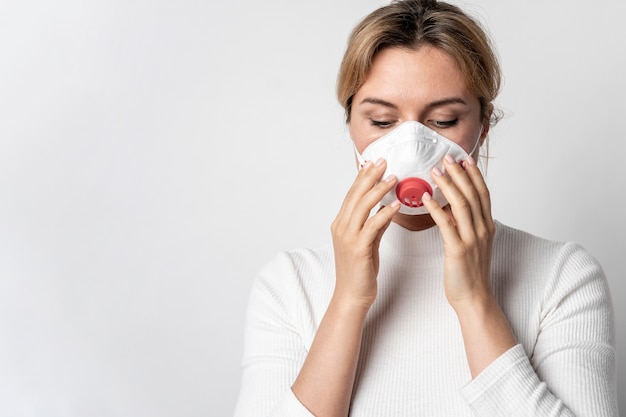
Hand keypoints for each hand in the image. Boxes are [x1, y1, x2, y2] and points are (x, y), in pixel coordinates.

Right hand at [331, 158, 399, 309]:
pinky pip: (372, 225)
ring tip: (394, 177)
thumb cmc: (359, 271)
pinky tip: (396, 205)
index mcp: (341, 224)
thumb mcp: (368, 243)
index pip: (352, 194)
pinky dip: (384, 213)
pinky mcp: (358, 248)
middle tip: (384, 161)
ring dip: (379, 190)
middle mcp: (341, 227)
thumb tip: (386, 208)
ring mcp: (348, 237)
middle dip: (370, 176)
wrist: (352, 295)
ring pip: (362, 206)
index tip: (374, 162)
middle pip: (356, 195)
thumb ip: (375, 224)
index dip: (363, 176)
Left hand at [422, 154, 495, 309]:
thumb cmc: (469, 271)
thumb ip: (467, 223)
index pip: (483, 193)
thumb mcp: (473, 242)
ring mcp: (472, 238)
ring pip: (461, 204)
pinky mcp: (458, 249)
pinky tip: (425, 198)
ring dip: (447, 185)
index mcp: (487, 226)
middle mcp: (483, 228)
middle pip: (473, 193)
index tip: (465, 159)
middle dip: (460, 173)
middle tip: (447, 157)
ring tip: (435, 171)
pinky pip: (446, 223)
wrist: (473, 297)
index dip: (475, 175)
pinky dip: (435, 208)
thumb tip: (453, 205)